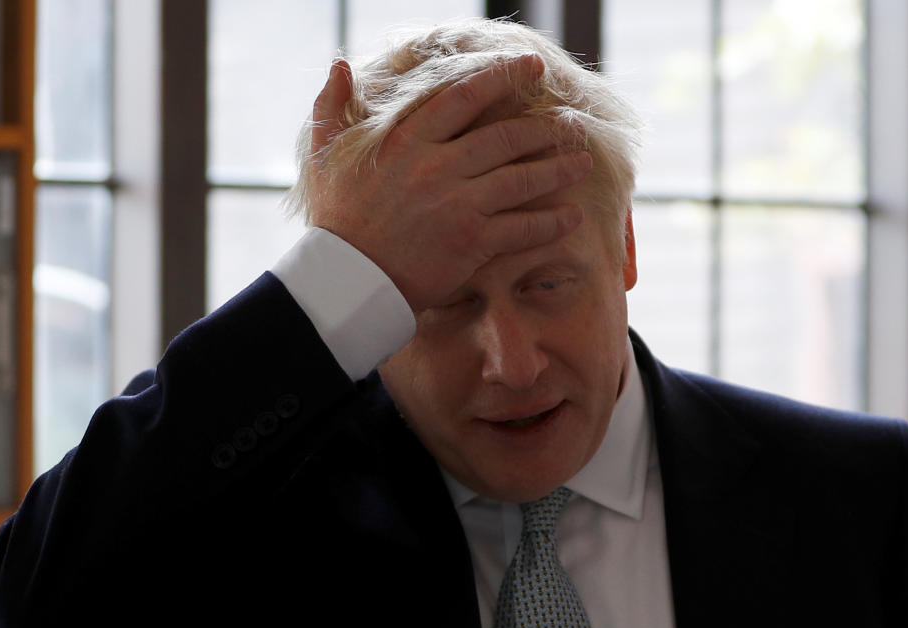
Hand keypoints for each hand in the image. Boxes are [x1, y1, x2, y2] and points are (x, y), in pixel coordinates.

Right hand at [307, 55, 592, 314]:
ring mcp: (458, 205)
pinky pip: (522, 228)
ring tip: (581, 162)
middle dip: (545, 128)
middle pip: (506, 137)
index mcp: (408, 140)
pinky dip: (551, 223)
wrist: (348, 281)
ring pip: (522, 180)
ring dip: (558, 170)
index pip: (465, 96)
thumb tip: (339, 66)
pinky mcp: (472, 243)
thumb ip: (332, 108)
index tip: (530, 68)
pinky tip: (573, 217)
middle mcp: (438, 166)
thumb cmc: (336, 219)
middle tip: (570, 124)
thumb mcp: (325, 156)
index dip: (503, 77)